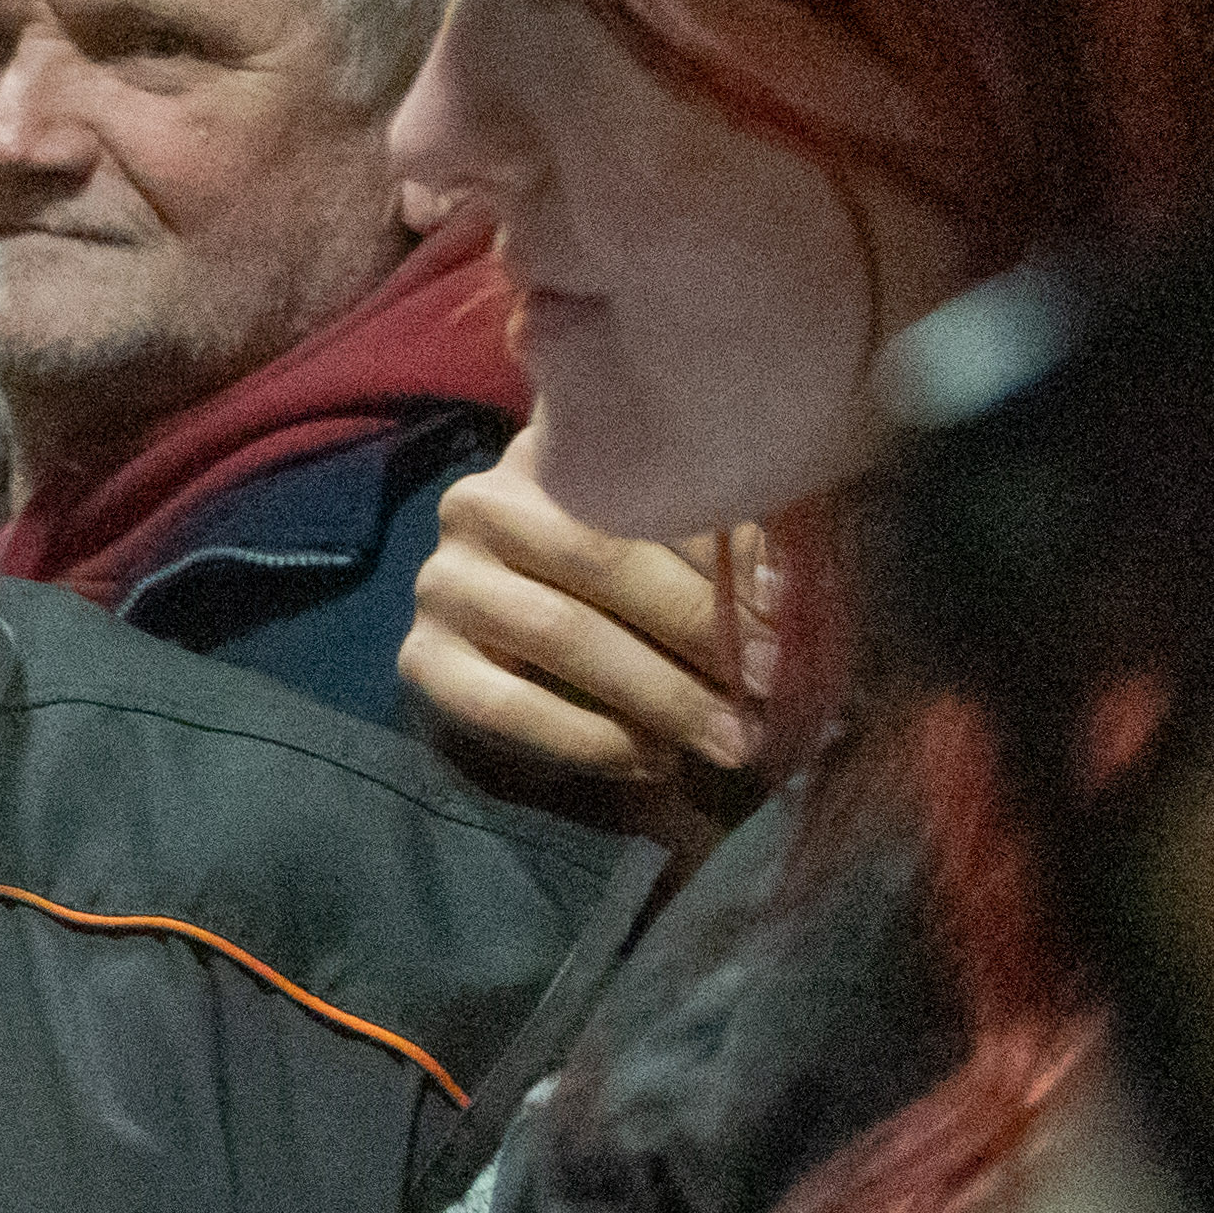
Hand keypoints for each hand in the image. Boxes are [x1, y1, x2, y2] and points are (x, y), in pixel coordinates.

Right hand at [401, 434, 766, 835]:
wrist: (506, 657)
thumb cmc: (617, 593)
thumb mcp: (670, 551)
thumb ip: (724, 552)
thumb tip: (794, 591)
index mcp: (553, 450)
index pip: (643, 486)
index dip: (727, 551)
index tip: (794, 614)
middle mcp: (481, 500)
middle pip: (600, 556)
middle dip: (699, 627)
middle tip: (770, 685)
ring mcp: (442, 580)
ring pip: (557, 630)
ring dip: (657, 692)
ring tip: (728, 738)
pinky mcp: (419, 658)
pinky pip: (504, 704)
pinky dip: (588, 739)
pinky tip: (652, 762)